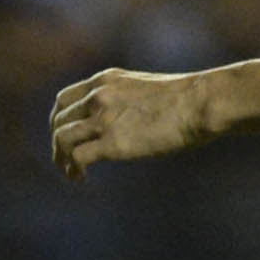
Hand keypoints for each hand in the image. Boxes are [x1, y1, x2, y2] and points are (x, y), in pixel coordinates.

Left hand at [50, 66, 214, 178]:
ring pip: (62, 139)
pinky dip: (74, 170)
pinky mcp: (113, 142)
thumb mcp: (147, 88)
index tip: (67, 137)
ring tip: (72, 174)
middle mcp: (98, 96)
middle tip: (66, 162)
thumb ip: (128, 100)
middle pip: (58, 121)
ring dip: (61, 160)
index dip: (59, 121)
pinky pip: (78, 157)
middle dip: (58, 144)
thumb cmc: (187, 98)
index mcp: (105, 81)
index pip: (64, 99)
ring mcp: (103, 118)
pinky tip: (83, 179)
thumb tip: (130, 120)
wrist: (201, 101)